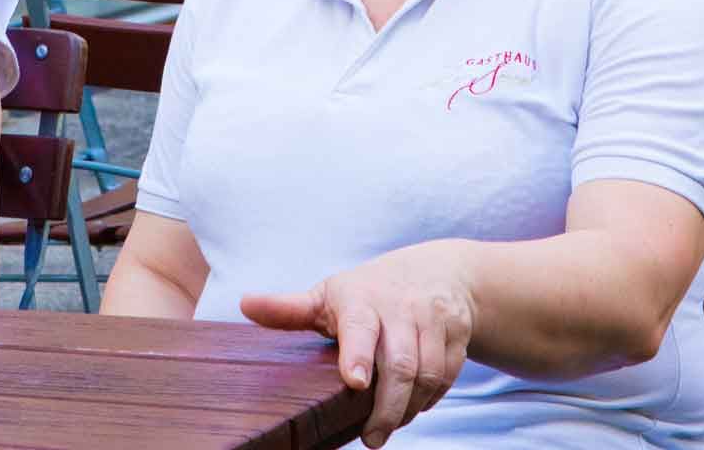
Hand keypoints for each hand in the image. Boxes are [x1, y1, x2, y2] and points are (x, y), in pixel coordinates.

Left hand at [240, 242, 475, 448]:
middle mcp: (401, 307)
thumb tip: (245, 303)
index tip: (354, 383)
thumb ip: (289, 309)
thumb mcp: (327, 296)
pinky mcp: (458, 332)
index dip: (358, 354)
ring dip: (409, 409)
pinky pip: (448, 375)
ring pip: (428, 374)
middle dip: (387, 408)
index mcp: (361, 298)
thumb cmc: (368, 291)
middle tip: (371, 438)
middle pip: (399, 364)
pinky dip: (430, 399)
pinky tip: (412, 408)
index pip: (360, 326)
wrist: (437, 271)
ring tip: (387, 427)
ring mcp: (433, 319)